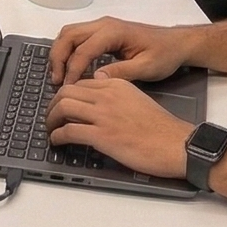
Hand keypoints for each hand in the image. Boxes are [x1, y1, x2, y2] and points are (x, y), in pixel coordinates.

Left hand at [45, 77, 193, 179]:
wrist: (177, 144)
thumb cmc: (161, 127)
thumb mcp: (137, 99)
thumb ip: (117, 95)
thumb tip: (97, 101)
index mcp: (116, 84)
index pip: (81, 82)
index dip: (67, 93)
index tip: (63, 103)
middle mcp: (107, 95)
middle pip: (66, 91)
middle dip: (53, 104)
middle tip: (51, 115)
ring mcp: (103, 115)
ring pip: (63, 107)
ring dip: (50, 118)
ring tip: (50, 128)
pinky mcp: (102, 135)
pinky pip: (69, 131)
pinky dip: (57, 135)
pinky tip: (57, 141)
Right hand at [46, 15, 196, 86]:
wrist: (176, 43)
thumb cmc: (164, 55)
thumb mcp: (146, 67)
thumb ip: (121, 72)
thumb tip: (95, 78)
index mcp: (113, 32)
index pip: (83, 49)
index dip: (73, 69)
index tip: (68, 88)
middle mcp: (103, 24)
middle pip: (69, 35)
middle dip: (59, 57)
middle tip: (56, 80)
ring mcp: (101, 25)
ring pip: (69, 33)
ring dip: (60, 52)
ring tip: (59, 75)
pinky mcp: (102, 31)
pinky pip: (76, 36)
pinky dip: (67, 50)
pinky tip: (68, 67)